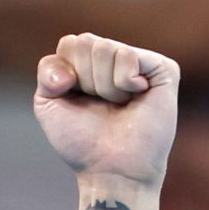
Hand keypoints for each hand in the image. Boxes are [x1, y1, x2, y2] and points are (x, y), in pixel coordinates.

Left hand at [34, 35, 178, 192]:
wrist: (110, 168)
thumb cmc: (81, 142)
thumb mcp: (48, 105)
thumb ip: (47, 72)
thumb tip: (71, 49)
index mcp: (90, 65)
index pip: (70, 44)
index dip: (63, 74)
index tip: (71, 99)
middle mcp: (116, 59)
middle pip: (85, 42)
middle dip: (82, 79)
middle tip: (98, 104)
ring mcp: (140, 61)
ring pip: (105, 48)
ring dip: (102, 86)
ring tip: (117, 104)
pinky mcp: (162, 68)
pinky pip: (128, 56)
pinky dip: (122, 82)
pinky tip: (134, 97)